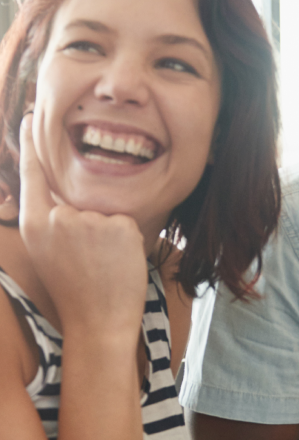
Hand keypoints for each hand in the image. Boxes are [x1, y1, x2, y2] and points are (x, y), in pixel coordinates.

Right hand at [18, 114, 148, 340]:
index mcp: (34, 224)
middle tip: (87, 255)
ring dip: (109, 234)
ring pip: (105, 211)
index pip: (32, 174)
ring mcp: (87, 220)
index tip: (32, 117)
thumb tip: (64, 194)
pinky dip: (127, 239)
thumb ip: (52, 218)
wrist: (98, 321)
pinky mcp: (117, 225)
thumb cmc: (76, 289)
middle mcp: (57, 218)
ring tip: (101, 264)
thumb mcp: (50, 251)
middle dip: (88, 222)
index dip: (30, 145)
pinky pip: (126, 221)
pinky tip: (117, 261)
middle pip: (78, 198)